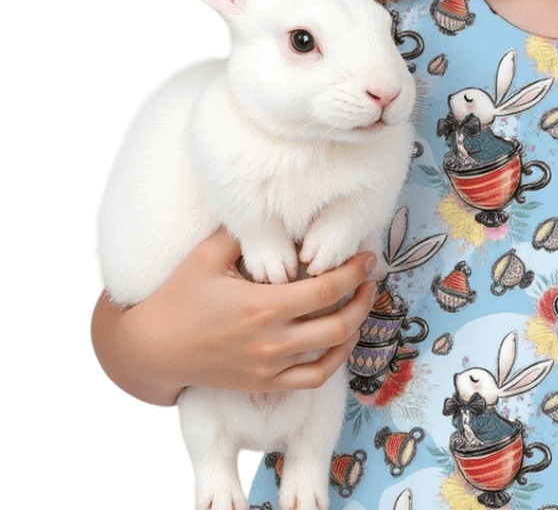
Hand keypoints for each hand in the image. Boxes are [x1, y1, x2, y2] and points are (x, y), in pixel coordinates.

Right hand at [91, 227, 378, 404]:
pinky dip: (334, 360)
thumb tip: (276, 211)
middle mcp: (270, 341)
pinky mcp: (263, 383)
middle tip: (369, 278)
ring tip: (360, 304)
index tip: (365, 256)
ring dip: (354, 327)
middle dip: (362, 298)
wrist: (151, 350)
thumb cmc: (178, 297)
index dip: (353, 271)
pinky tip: (340, 339)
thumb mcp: (207, 255)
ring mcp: (268, 366)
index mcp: (261, 306)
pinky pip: (313, 378)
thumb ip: (245, 233)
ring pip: (332, 354)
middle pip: (338, 323)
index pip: (325, 289)